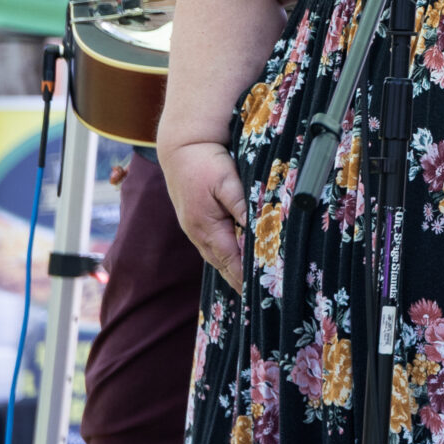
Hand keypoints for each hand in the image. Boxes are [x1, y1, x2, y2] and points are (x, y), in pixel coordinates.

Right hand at [161, 139, 250, 290]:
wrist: (181, 148)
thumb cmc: (204, 163)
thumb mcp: (227, 181)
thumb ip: (242, 205)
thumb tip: (256, 228)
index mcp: (206, 227)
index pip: (231, 260)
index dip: (246, 276)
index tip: (262, 289)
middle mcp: (198, 234)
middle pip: (223, 265)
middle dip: (240, 280)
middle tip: (262, 295)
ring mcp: (195, 230)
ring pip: (217, 258)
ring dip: (233, 272)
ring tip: (252, 287)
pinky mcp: (196, 223)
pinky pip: (213, 248)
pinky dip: (226, 258)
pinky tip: (237, 264)